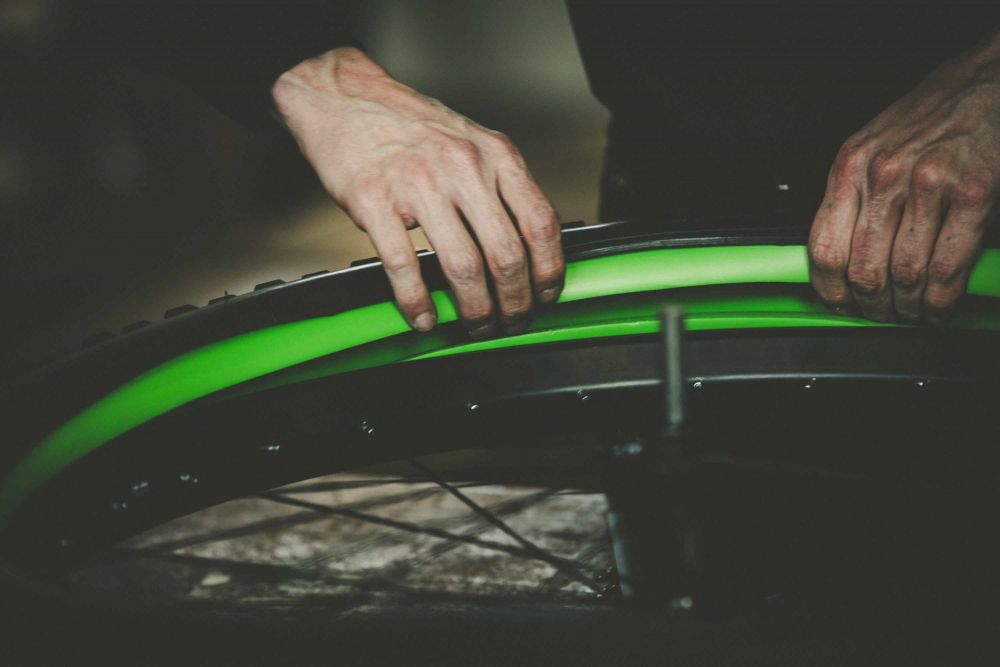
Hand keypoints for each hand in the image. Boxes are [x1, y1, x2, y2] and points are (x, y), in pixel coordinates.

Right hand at [271, 47, 563, 337]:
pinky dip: (418, 303)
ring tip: (475, 326)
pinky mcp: (376, 201)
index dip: (549, 270)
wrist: (344, 96)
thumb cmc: (409, 126)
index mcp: (494, 154)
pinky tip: (424, 319)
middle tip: (512, 321)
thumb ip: (500, 186)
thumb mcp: (471, 141)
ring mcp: (419, 184)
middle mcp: (463, 167)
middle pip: (506, 254)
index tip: (545, 295)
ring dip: (475, 310)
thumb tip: (525, 247)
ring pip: (463, 266)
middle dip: (515, 302)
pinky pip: (404, 266)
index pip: (540, 223)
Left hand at [808, 32, 999, 322]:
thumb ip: (858, 197)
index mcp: (851, 166)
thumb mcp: (876, 147)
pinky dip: (940, 301)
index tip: (840, 305)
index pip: (823, 248)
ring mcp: (927, 184)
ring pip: (903, 275)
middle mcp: (882, 175)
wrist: (991, 79)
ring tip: (911, 314)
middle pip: (862, 270)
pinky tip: (939, 308)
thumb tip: (845, 259)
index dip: (830, 291)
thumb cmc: (935, 114)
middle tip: (881, 314)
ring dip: (907, 308)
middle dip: (872, 306)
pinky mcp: (971, 193)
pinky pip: (946, 268)